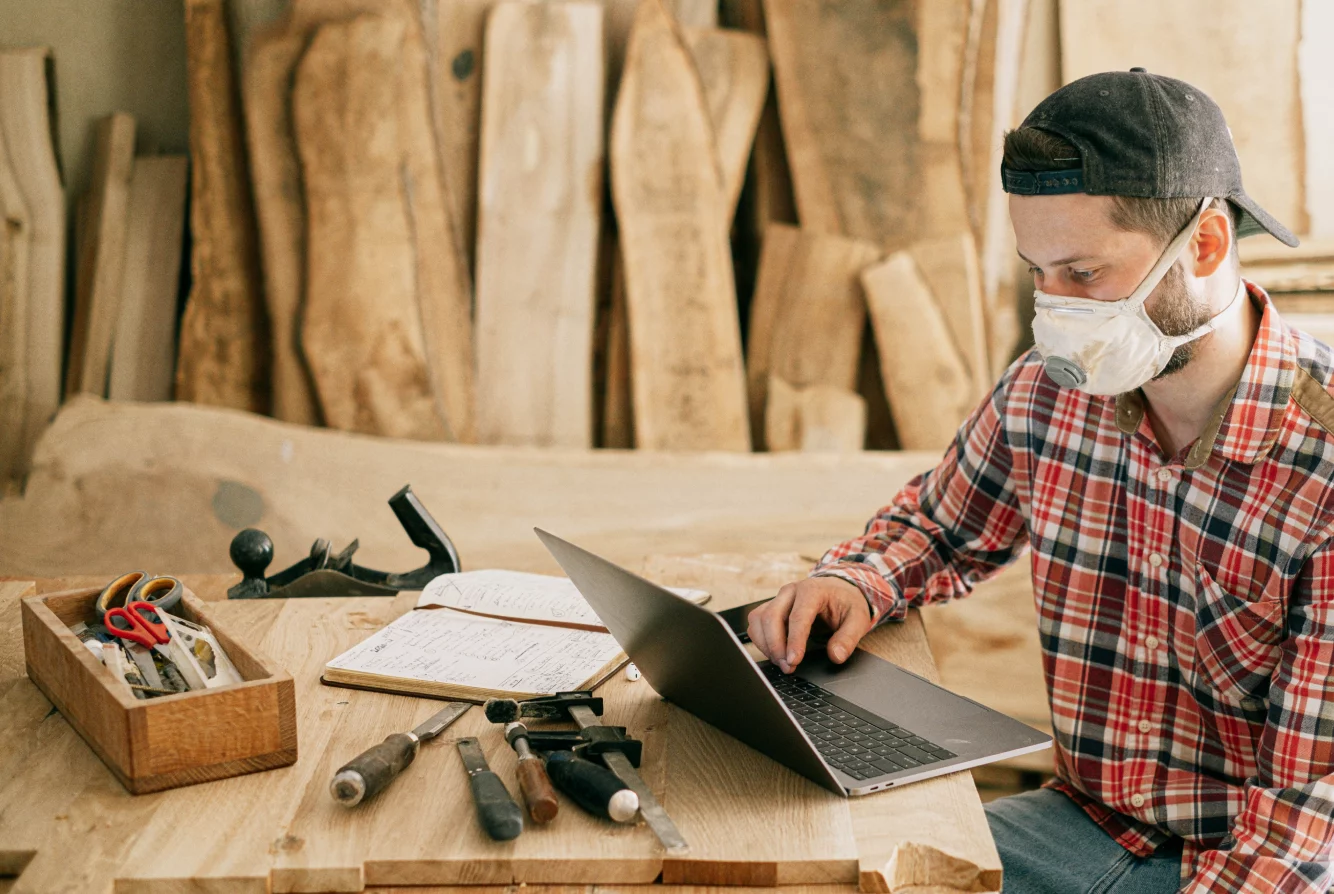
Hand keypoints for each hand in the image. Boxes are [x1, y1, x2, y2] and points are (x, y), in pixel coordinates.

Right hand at [746, 577, 872, 672]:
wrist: (839, 590)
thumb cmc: (846, 603)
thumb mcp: (858, 619)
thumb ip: (848, 638)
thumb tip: (836, 656)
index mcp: (812, 590)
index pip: (797, 616)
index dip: (793, 641)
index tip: (794, 661)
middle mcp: (791, 591)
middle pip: (771, 616)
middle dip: (776, 646)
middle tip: (788, 667)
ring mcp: (778, 598)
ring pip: (758, 619)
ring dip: (766, 644)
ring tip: (782, 663)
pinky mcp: (771, 607)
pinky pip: (756, 623)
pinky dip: (761, 641)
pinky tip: (776, 654)